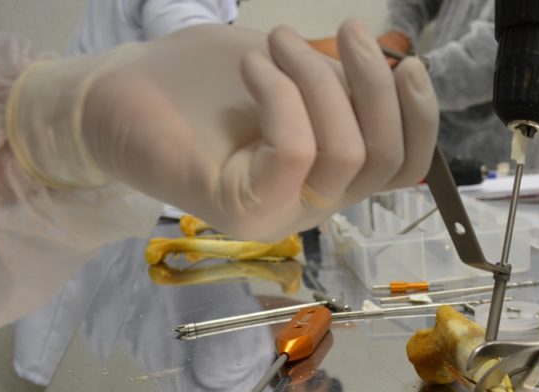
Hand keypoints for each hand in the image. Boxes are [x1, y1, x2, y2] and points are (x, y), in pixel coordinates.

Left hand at [7, 21, 437, 240]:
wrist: (115, 97)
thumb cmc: (201, 83)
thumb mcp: (289, 74)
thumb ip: (338, 85)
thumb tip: (384, 76)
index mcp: (332, 177)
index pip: (404, 168)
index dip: (422, 116)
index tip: (407, 60)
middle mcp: (314, 205)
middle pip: (386, 161)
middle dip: (375, 85)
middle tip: (344, 30)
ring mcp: (279, 215)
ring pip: (346, 156)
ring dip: (321, 82)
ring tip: (278, 42)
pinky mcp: (241, 209)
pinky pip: (294, 156)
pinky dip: (282, 99)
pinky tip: (255, 67)